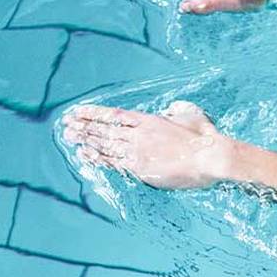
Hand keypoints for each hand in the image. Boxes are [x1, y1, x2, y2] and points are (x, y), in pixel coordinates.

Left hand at [62, 101, 234, 188]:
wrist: (210, 157)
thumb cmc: (204, 137)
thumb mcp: (191, 114)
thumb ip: (176, 109)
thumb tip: (170, 108)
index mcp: (149, 120)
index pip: (114, 115)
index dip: (94, 113)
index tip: (79, 111)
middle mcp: (139, 134)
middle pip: (105, 129)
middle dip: (84, 126)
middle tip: (67, 124)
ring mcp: (138, 151)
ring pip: (106, 145)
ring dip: (86, 140)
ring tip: (70, 137)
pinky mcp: (141, 168)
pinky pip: (113, 162)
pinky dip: (98, 158)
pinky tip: (85, 155)